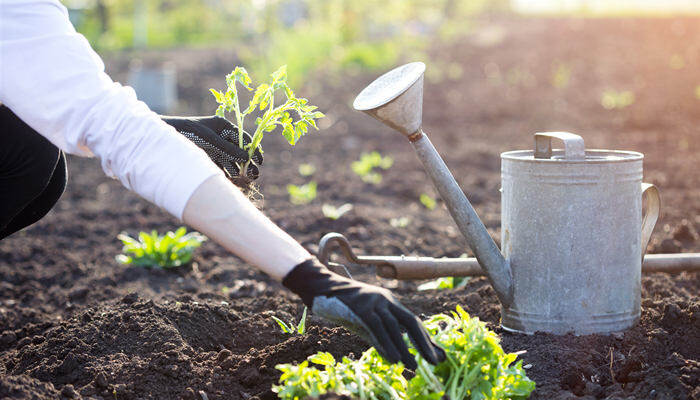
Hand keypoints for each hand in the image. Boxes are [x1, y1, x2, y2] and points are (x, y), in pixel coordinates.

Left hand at [162, 115, 262, 179]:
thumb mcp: (208, 138)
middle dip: (248, 163)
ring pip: (231, 161)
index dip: (253, 149)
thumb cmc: (185, 132)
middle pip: (239, 151)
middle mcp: (221, 137)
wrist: (161, 140)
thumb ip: (228, 148)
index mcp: (223, 126)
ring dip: (239, 171)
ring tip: (246, 181)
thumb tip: (247, 157)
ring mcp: (214, 149)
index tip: (260, 161)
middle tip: (254, 175)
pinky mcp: (207, 159)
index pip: (243, 138)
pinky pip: (221, 167)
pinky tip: (232, 181)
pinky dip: (227, 174)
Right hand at [283, 259, 445, 369]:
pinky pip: (377, 328)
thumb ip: (381, 336)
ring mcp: (373, 302)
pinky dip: (386, 344)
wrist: (322, 288)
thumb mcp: (365, 321)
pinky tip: (394, 358)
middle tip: (436, 361)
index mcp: (389, 302)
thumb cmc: (344, 307)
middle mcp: (385, 300)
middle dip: (424, 342)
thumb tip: (396, 357)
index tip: (436, 354)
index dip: (425, 338)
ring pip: (394, 327)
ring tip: (413, 366)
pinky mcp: (360, 308)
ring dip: (404, 348)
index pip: (412, 321)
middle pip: (410, 321)